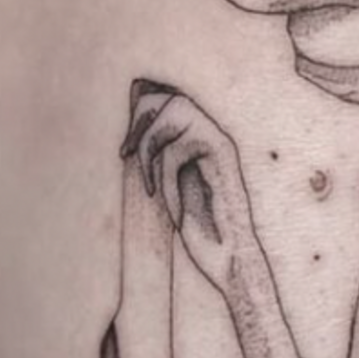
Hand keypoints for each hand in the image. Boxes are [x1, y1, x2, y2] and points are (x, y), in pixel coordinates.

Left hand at [121, 82, 259, 293]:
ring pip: (174, 111)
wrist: (234, 261)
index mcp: (202, 139)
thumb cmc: (205, 231)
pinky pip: (178, 150)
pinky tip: (171, 205)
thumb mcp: (173, 187)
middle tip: (127, 155)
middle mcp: (214, 134)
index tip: (124, 151)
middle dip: (139, 124)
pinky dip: (165, 178)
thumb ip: (161, 158)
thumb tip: (133, 133)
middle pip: (168, 96)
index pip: (167, 98)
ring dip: (150, 147)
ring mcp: (221, 143)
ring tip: (151, 185)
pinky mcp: (224, 158)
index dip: (139, 116)